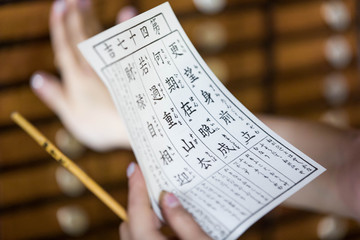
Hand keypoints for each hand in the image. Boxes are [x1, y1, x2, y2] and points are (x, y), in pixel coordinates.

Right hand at [31, 0, 135, 150]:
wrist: (132, 128)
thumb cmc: (101, 126)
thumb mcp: (72, 115)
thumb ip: (55, 95)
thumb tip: (37, 78)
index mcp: (77, 78)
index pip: (65, 48)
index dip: (60, 27)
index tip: (58, 7)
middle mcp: (94, 68)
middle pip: (81, 37)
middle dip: (75, 16)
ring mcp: (113, 67)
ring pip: (100, 38)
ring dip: (92, 18)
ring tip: (86, 1)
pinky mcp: (129, 69)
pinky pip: (126, 44)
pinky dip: (126, 27)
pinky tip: (127, 13)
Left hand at [120, 163, 210, 239]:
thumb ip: (184, 220)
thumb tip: (168, 197)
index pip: (136, 211)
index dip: (136, 187)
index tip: (134, 168)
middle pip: (132, 222)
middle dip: (143, 206)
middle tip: (161, 191)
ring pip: (137, 233)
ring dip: (150, 222)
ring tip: (173, 214)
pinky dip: (155, 233)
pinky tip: (177, 232)